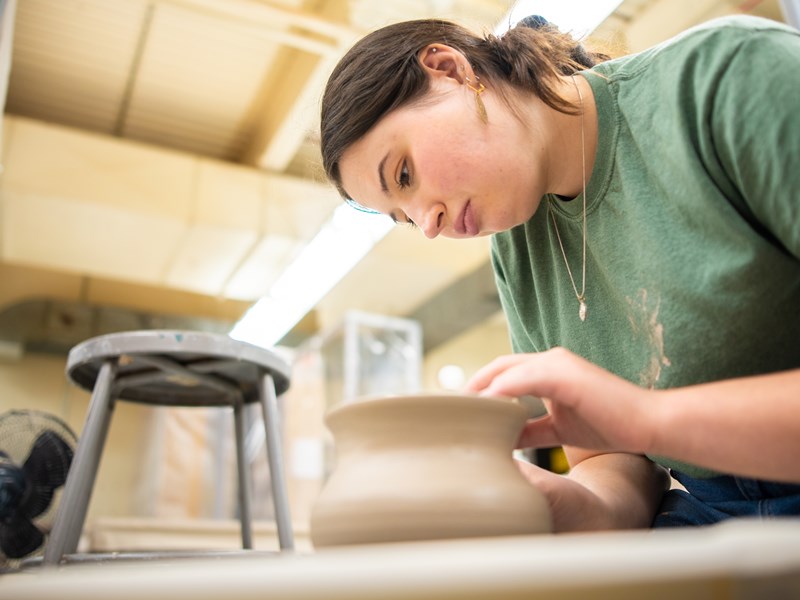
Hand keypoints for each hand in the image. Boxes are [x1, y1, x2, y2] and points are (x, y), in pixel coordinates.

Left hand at [465, 348, 655, 454]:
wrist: (648, 423)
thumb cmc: (610, 424)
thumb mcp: (558, 428)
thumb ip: (530, 429)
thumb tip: (503, 438)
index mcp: (549, 369)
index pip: (504, 372)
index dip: (480, 387)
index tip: (461, 409)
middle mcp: (550, 359)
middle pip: (498, 367)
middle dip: (473, 386)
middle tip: (452, 410)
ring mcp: (558, 363)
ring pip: (507, 371)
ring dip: (482, 389)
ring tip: (462, 411)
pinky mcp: (565, 373)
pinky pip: (524, 379)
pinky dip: (503, 391)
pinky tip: (486, 407)